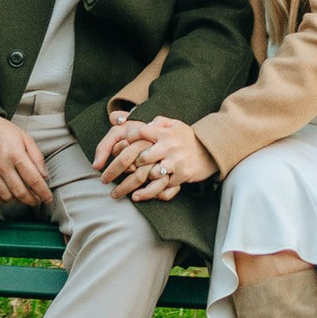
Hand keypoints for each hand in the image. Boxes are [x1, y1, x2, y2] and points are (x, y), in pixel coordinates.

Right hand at [0, 114, 52, 206]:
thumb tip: (44, 176)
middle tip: (38, 200)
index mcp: (16, 154)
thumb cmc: (4, 131)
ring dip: (18, 201)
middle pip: (21, 192)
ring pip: (8, 197)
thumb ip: (37, 157)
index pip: (33, 179)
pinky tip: (9, 196)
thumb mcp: (25, 138)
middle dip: (33, 200)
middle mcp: (3, 166)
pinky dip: (3, 201)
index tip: (48, 199)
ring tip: (24, 196)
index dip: (43, 192)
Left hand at [95, 110, 215, 200]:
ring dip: (131, 185)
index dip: (126, 139)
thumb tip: (142, 121)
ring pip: (149, 175)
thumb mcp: (174, 124)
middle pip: (141, 158)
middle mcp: (169, 147)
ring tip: (117, 192)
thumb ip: (157, 121)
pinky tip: (136, 197)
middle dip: (123, 168)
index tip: (115, 147)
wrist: (209, 152)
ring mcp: (174, 163)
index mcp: (165, 133)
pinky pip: (162, 187)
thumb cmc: (186, 138)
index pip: (141, 132)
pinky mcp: (180, 177)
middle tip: (107, 177)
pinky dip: (148, 193)